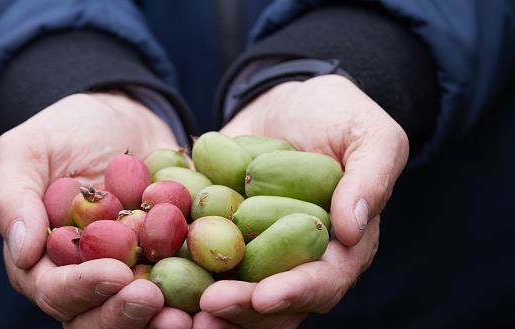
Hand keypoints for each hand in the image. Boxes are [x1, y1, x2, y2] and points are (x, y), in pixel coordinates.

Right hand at [0, 92, 191, 327]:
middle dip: (122, 313)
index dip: (82, 289)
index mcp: (45, 262)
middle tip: (151, 298)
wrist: (120, 115)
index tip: (115, 274)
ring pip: (140, 312)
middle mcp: (87, 277)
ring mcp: (131, 272)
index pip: (56, 290)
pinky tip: (217, 294)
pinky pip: (183, 285)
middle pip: (97, 317)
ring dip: (159, 320)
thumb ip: (13, 198)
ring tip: (184, 315)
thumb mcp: (26, 150)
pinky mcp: (168, 260)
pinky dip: (197, 296)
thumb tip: (22, 252)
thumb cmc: (63, 131)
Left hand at [196, 75, 408, 327]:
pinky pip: (199, 255)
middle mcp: (297, 258)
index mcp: (341, 247)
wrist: (290, 101)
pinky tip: (151, 270)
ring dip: (206, 302)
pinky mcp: (221, 232)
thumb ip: (370, 178)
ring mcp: (255, 249)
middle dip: (241, 308)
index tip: (263, 297)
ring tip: (176, 308)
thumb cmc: (341, 115)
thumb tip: (353, 231)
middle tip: (208, 307)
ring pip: (233, 287)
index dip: (295, 292)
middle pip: (271, 299)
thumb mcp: (371, 134)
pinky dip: (177, 265)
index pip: (323, 281)